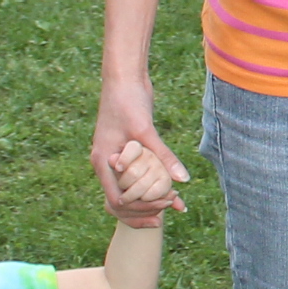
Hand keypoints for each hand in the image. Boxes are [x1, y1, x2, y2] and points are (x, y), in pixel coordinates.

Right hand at [93, 75, 190, 222]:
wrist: (124, 78)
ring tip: (175, 205)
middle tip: (170, 210)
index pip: (116, 201)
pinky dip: (152, 186)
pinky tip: (173, 190)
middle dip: (145, 210)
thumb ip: (162, 156)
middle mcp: (107, 164)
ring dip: (150, 201)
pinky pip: (137, 178)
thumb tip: (183, 180)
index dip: (139, 209)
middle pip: (122, 202)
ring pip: (130, 191)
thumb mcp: (145, 130)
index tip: (163, 206)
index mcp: (104, 162)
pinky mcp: (128, 153)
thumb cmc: (128, 100)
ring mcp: (116, 160)